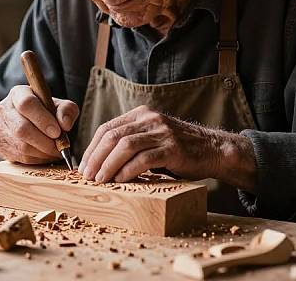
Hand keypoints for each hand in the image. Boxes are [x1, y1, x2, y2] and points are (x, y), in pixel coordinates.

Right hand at [0, 85, 78, 164]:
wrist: (27, 121)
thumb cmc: (45, 111)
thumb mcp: (58, 105)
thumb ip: (66, 110)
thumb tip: (65, 124)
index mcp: (18, 93)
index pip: (27, 104)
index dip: (43, 120)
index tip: (57, 132)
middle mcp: (4, 109)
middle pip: (22, 129)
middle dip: (45, 141)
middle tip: (60, 146)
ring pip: (22, 146)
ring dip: (43, 152)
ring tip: (56, 151)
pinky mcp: (0, 145)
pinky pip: (20, 157)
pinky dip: (37, 159)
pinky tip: (46, 155)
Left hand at [78, 105, 255, 190]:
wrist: (212, 149)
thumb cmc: (177, 148)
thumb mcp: (151, 137)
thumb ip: (131, 141)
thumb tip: (100, 161)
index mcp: (140, 114)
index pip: (107, 128)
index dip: (92, 147)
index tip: (83, 165)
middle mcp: (149, 119)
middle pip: (113, 136)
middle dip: (96, 157)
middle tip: (87, 175)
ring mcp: (161, 132)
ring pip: (126, 146)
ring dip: (108, 165)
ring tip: (100, 180)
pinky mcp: (172, 148)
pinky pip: (144, 159)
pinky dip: (128, 170)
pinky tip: (120, 180)